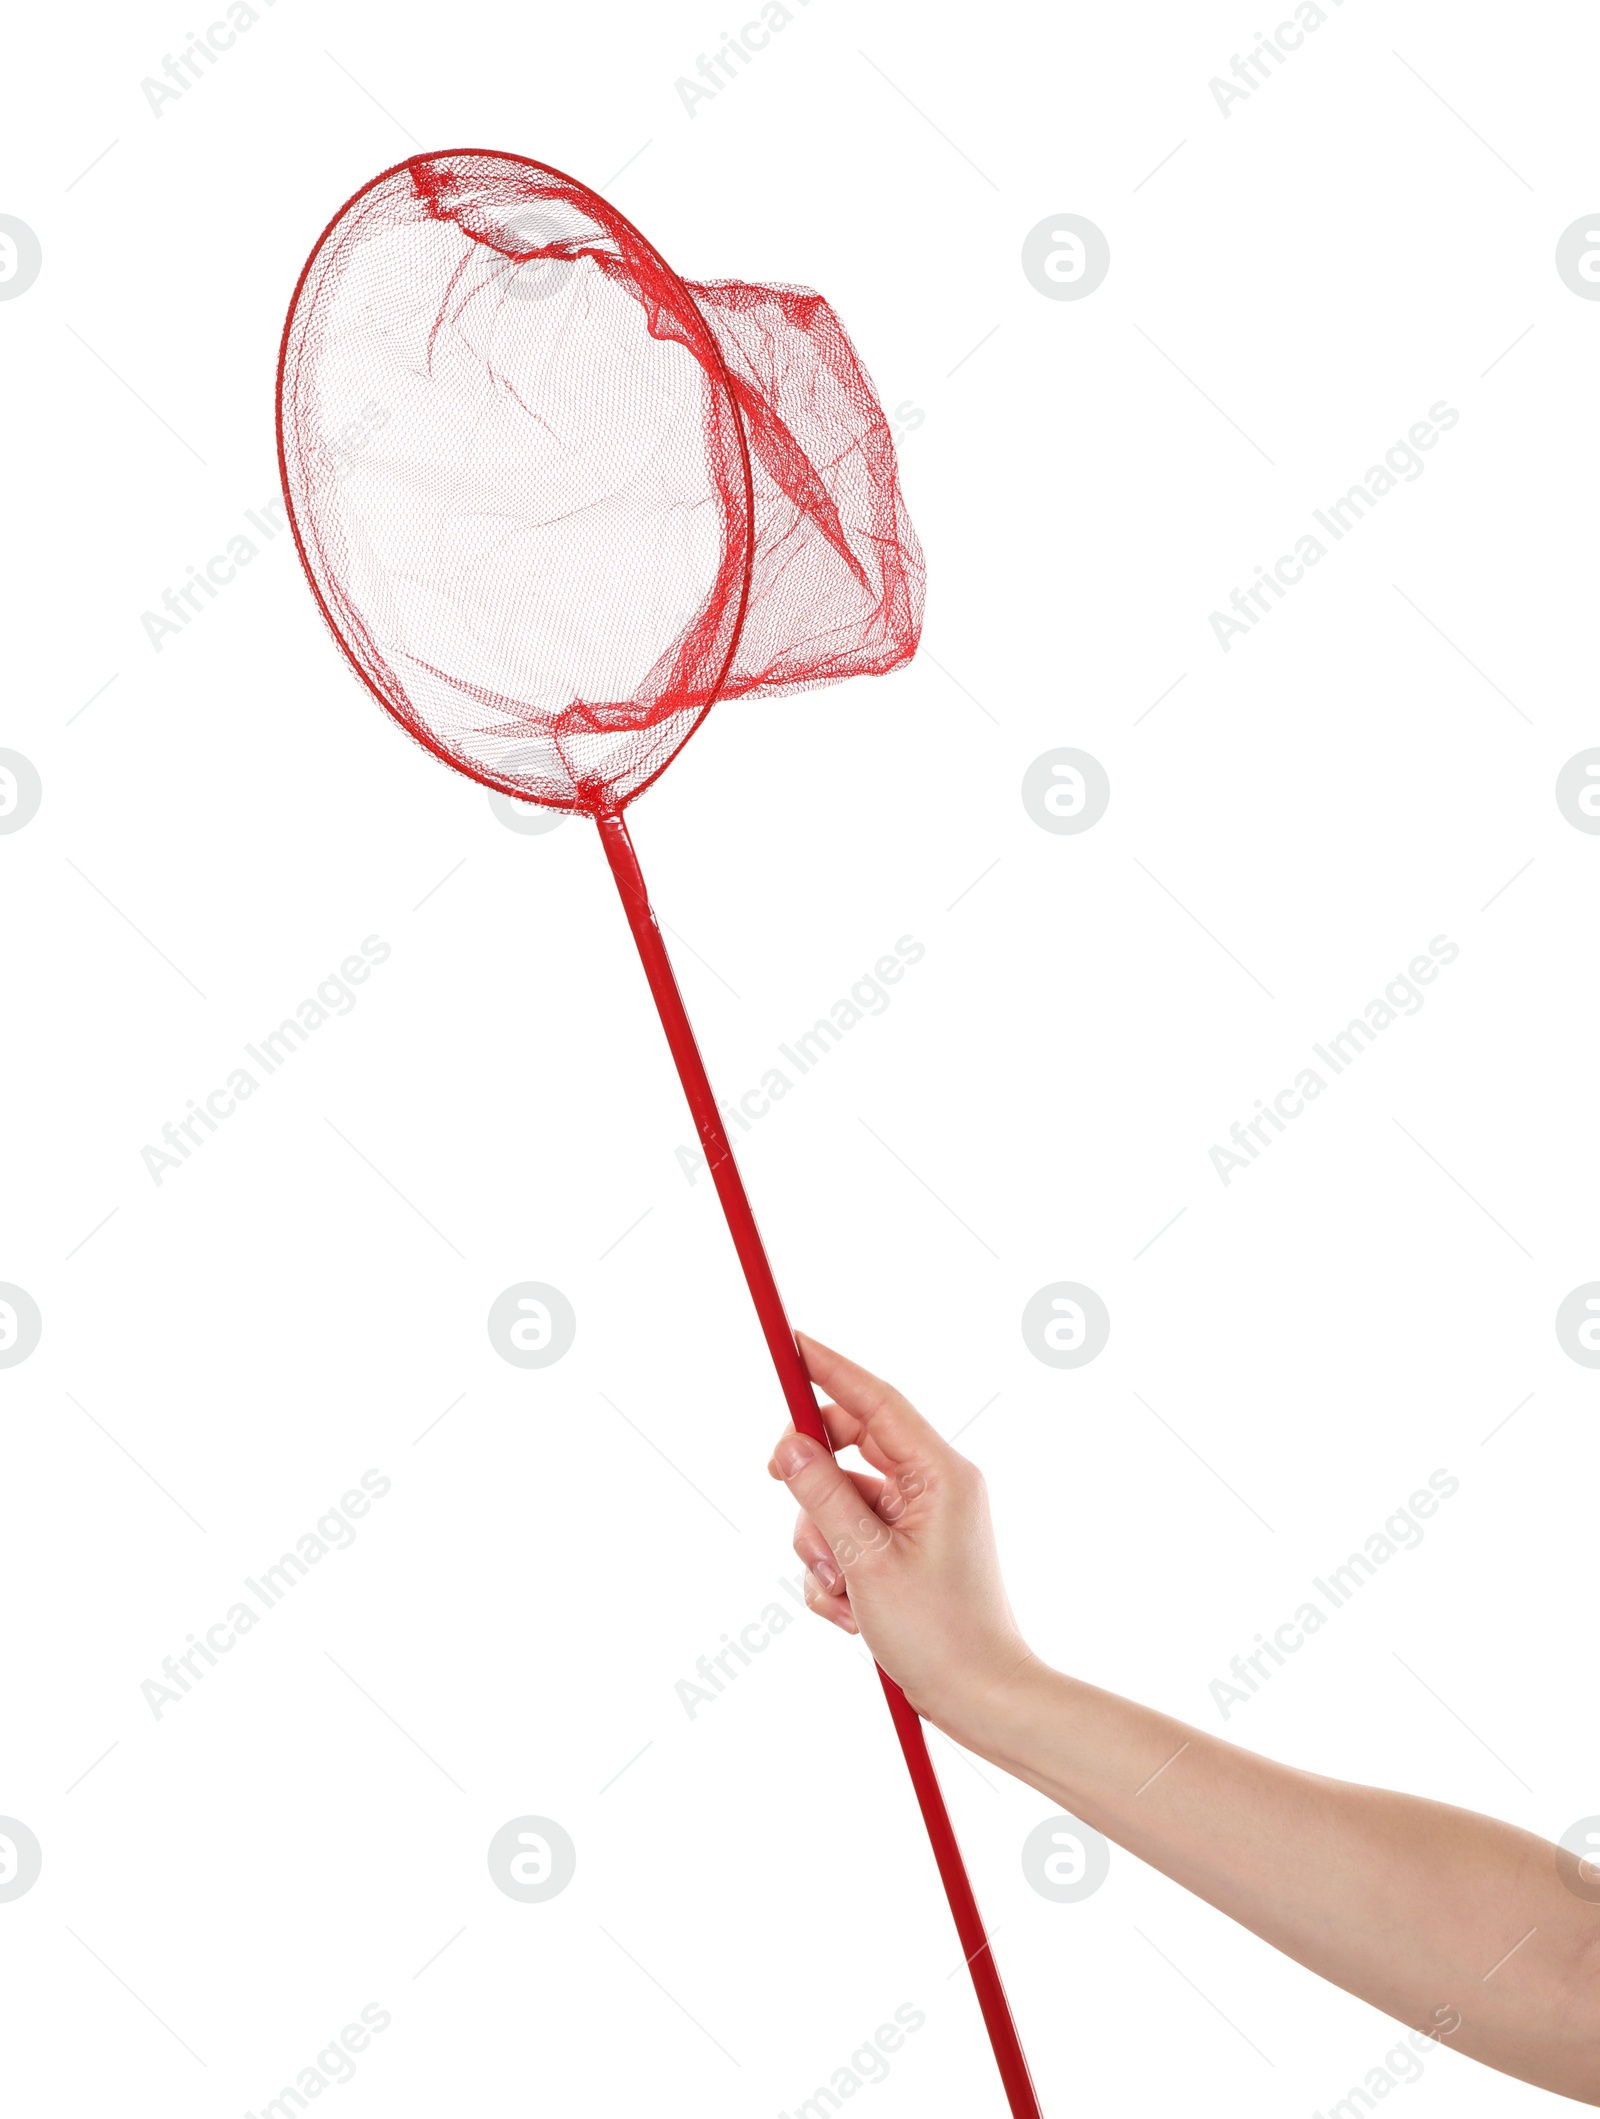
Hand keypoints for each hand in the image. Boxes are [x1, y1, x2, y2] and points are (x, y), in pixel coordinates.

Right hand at [768, 1333, 1037, 1736]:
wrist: (984, 1703)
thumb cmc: (941, 1635)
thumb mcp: (867, 1562)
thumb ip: (822, 1496)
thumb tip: (787, 1445)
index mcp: (939, 1474)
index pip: (875, 1400)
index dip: (829, 1367)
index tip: (789, 1342)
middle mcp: (933, 1488)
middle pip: (851, 1449)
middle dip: (812, 1483)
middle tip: (780, 1488)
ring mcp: (919, 1523)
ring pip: (841, 1502)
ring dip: (822, 1545)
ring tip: (841, 1592)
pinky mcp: (906, 1557)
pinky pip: (850, 1542)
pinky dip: (837, 1575)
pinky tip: (850, 1617)